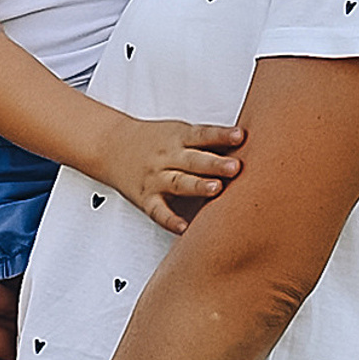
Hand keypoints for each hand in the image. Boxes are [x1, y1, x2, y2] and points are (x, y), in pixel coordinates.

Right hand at [101, 115, 244, 233]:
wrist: (111, 145)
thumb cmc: (153, 140)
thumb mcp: (177, 132)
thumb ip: (206, 141)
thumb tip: (247, 147)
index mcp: (177, 137)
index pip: (202, 135)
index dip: (222, 135)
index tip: (241, 136)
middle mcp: (167, 156)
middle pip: (193, 160)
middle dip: (215, 163)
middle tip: (236, 167)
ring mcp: (156, 178)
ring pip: (178, 182)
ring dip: (197, 186)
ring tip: (216, 189)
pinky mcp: (146, 198)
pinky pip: (158, 211)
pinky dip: (170, 220)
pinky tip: (184, 228)